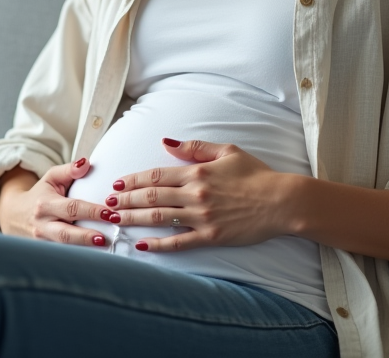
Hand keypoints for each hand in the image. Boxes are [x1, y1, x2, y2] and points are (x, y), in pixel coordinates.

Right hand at [0, 158, 115, 247]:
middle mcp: (42, 225)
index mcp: (45, 204)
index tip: (110, 213)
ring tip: (104, 248)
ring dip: (84, 249)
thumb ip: (69, 170)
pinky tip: (94, 258)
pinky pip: (62, 256)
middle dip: (87, 236)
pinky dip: (78, 257)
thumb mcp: (51, 177)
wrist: (15, 215)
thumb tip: (86, 163)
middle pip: (66, 233)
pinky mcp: (44, 252)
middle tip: (108, 237)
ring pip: (63, 249)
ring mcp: (42, 242)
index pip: (71, 208)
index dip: (91, 211)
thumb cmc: (41, 194)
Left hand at [106, 138, 295, 251]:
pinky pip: (179, 242)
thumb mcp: (227, 151)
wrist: (281, 201)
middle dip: (126, 199)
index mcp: (197, 172)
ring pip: (158, 218)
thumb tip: (167, 142)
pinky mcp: (211, 236)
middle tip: (107, 203)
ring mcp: (202, 217)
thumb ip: (195, 147)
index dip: (134, 179)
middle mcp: (195, 194)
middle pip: (151, 196)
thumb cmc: (256, 174)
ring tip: (115, 220)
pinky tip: (142, 245)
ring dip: (133, 219)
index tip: (118, 183)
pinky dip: (158, 245)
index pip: (156, 174)